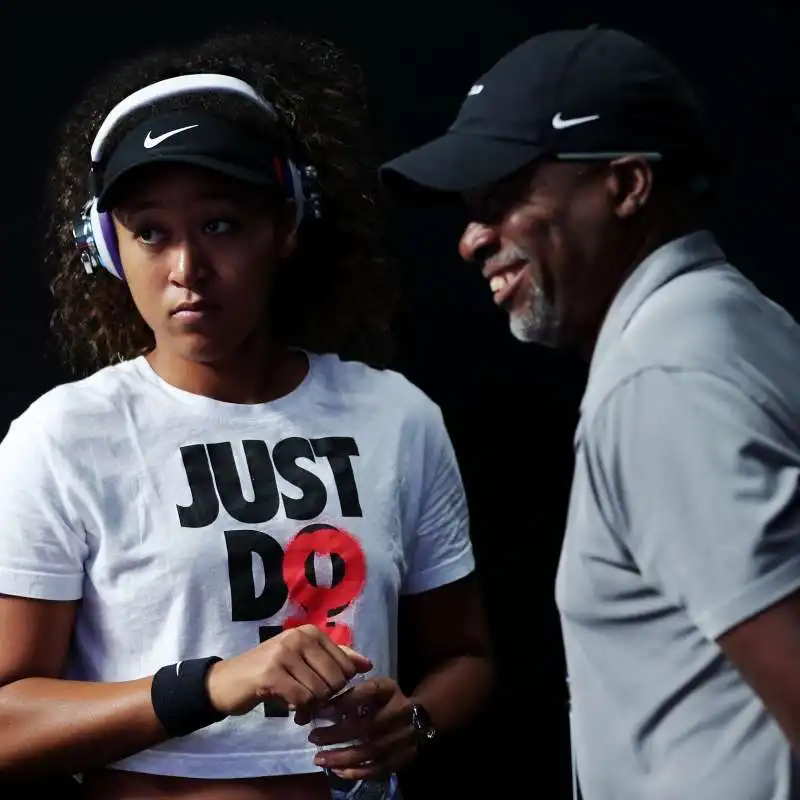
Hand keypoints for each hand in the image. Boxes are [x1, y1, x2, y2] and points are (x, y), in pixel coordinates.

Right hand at [205, 624, 372, 716]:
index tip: (322, 691)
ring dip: (311, 706)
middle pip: (335, 680)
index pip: (346, 665)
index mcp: (311, 632)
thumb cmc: (270, 672)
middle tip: (309, 702)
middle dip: (326, 698)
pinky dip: (299, 708)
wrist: (227, 681)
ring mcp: (285, 653)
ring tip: (298, 704)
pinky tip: (289, 706)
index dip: (338, 686)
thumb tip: (368, 664)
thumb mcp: (304, 661)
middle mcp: (300, 637)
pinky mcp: (271, 673)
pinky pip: (302, 699)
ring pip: (320, 691)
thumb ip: (335, 659)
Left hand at [303, 676, 417, 780]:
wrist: (413, 719)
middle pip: (368, 724)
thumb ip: (345, 693)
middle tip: (314, 737)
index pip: (369, 691)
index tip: (322, 709)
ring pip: (371, 750)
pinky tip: (337, 770)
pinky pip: (379, 768)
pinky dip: (356, 772)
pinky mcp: (404, 757)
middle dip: (337, 733)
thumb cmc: (381, 701)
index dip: (346, 701)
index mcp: (389, 689)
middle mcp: (400, 710)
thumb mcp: (368, 689)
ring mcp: (403, 735)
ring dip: (342, 757)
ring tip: (320, 759)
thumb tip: (310, 708)